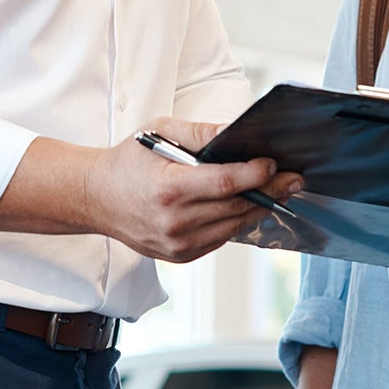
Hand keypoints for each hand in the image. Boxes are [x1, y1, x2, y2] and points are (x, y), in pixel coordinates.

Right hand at [87, 117, 301, 262]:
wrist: (95, 198)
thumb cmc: (127, 162)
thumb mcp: (158, 133)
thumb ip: (199, 133)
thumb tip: (236, 133)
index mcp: (168, 189)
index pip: (225, 183)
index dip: (255, 174)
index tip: (273, 164)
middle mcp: (174, 221)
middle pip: (236, 207)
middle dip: (269, 191)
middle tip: (293, 178)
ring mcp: (178, 244)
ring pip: (234, 227)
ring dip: (257, 208)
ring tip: (276, 191)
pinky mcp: (180, 256)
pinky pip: (221, 239)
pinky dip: (235, 222)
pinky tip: (245, 206)